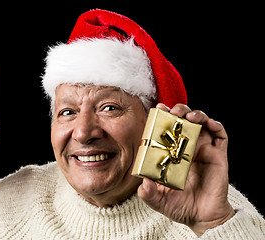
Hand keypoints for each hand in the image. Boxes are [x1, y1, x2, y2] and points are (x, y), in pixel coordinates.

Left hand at [137, 103, 234, 236]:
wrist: (202, 218)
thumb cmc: (179, 206)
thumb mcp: (158, 200)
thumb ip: (148, 193)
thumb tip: (143, 182)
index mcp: (171, 153)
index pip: (166, 129)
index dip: (163, 117)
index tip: (158, 108)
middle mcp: (186, 148)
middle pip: (184, 121)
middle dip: (179, 111)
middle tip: (174, 111)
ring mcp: (203, 150)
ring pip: (202, 123)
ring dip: (197, 114)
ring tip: (190, 116)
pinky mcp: (218, 155)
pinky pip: (221, 136)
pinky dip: (216, 126)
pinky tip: (210, 124)